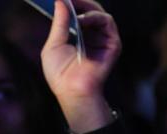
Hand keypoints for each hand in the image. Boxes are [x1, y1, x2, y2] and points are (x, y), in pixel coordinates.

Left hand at [41, 0, 120, 133]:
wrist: (71, 91)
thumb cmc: (61, 75)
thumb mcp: (53, 45)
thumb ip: (59, 23)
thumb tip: (60, 2)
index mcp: (79, 36)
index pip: (78, 14)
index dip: (72, 4)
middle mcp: (93, 36)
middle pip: (90, 11)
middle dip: (79, 2)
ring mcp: (103, 39)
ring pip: (99, 13)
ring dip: (86, 7)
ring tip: (74, 7)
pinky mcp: (112, 44)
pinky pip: (107, 22)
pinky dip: (95, 17)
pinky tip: (82, 19)